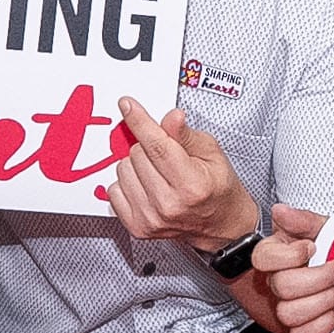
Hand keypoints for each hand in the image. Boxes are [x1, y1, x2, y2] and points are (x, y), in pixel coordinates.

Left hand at [105, 98, 257, 255]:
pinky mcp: (137, 227)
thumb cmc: (216, 189)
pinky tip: (146, 188)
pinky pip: (113, 190)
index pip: (157, 145)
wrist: (219, 225)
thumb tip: (171, 117)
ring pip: (122, 169)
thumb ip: (186, 134)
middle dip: (148, 147)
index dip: (140, 121)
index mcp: (192, 185)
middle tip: (167, 157)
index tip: (127, 105)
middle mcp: (169, 204)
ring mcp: (151, 218)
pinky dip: (127, 184)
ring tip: (158, 174)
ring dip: (137, 166)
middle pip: (137, 153)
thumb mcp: (212, 153)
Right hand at [236, 200, 333, 332]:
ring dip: (324, 301)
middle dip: (321, 278)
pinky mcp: (299, 329)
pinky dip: (323, 325)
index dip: (291, 256)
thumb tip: (280, 211)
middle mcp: (274, 283)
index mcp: (273, 256)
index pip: (264, 258)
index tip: (314, 247)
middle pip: (283, 287)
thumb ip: (302, 219)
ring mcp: (284, 307)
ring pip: (290, 314)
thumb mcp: (318, 227)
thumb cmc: (327, 247)